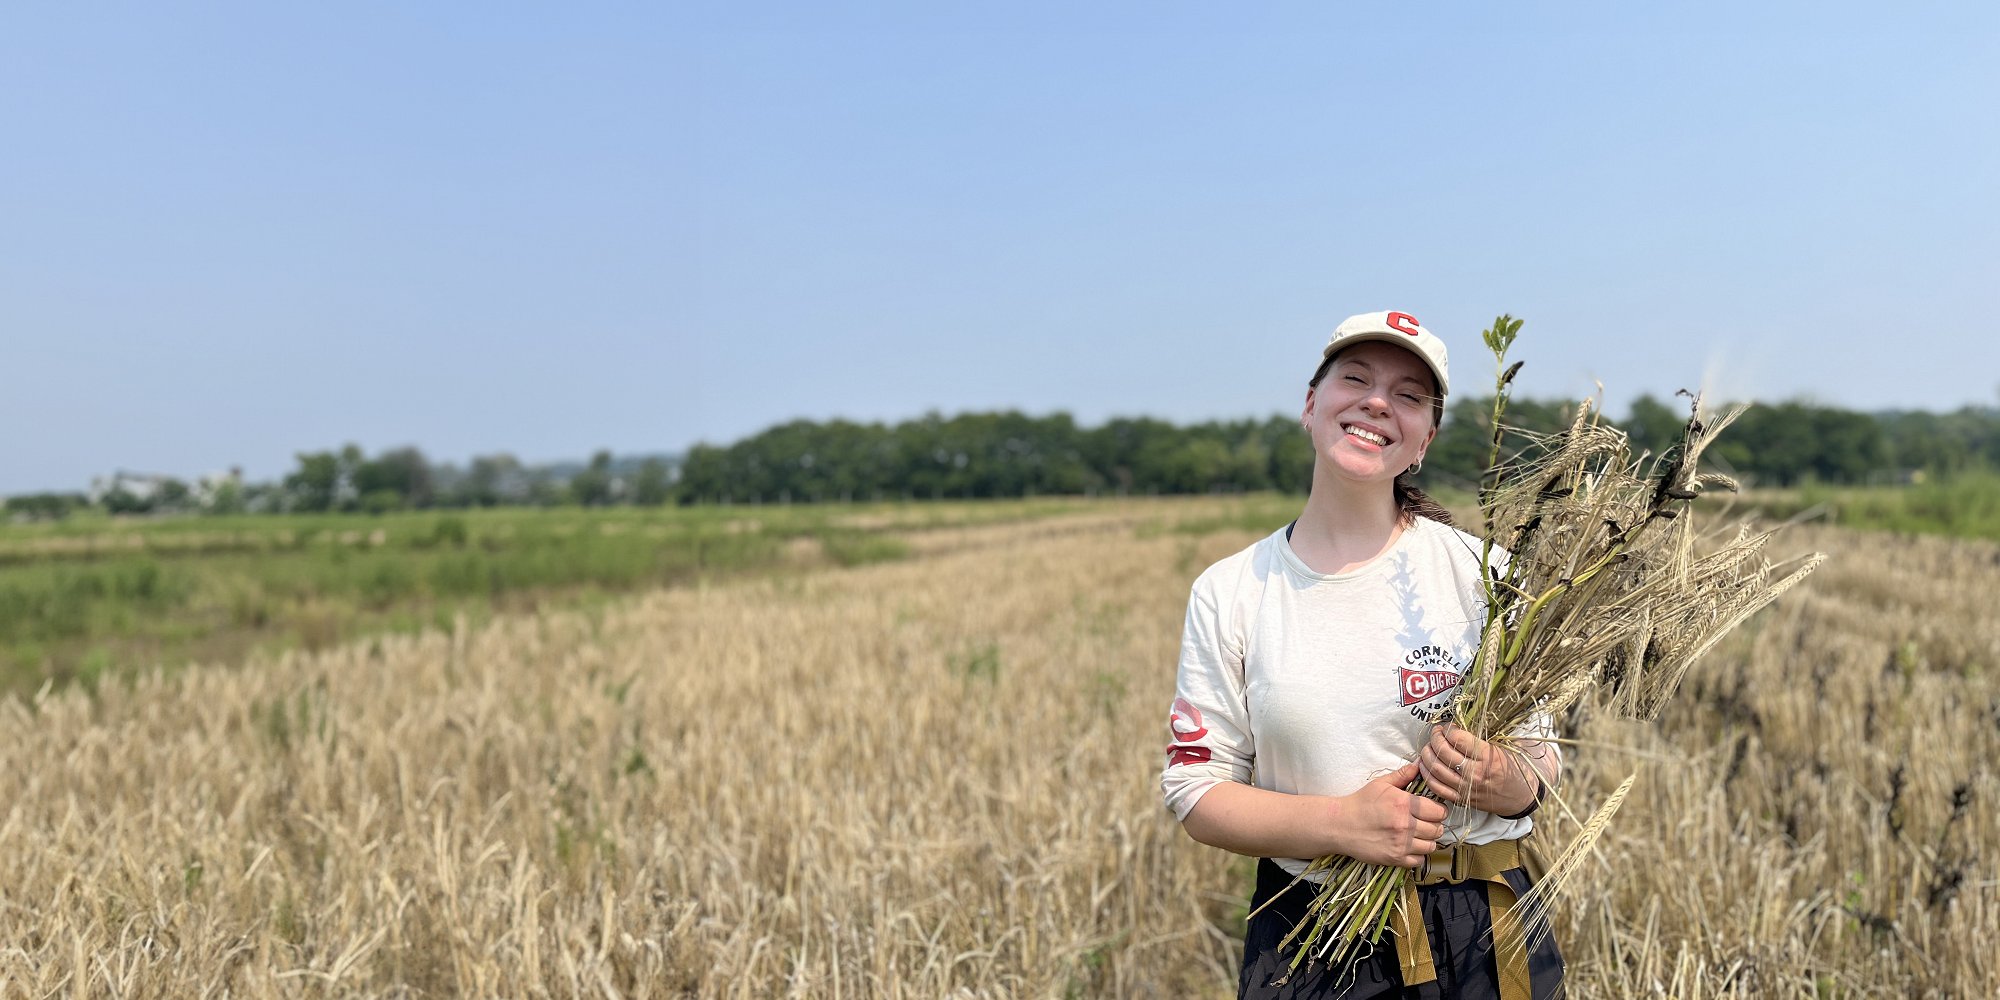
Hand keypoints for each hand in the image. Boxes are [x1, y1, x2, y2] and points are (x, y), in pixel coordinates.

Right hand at [1333, 762, 1449, 867]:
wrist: (1340, 825)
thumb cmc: (1360, 803)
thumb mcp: (1380, 784)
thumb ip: (1402, 775)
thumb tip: (1419, 765)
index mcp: (1405, 804)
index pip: (1439, 811)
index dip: (1438, 810)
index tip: (1433, 811)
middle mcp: (1406, 824)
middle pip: (1438, 829)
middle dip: (1434, 825)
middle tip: (1426, 823)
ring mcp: (1401, 843)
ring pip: (1431, 846)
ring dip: (1427, 841)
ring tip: (1418, 835)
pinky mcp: (1395, 858)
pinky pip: (1419, 860)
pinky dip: (1417, 855)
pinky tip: (1410, 847)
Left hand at [1417, 723, 1541, 815]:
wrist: (1520, 797)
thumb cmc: (1511, 769)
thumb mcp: (1502, 748)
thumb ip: (1480, 738)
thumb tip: (1458, 725)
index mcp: (1487, 757)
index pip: (1458, 738)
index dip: (1449, 729)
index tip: (1449, 726)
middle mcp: (1475, 773)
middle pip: (1443, 752)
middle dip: (1435, 738)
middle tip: (1436, 733)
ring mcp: (1466, 788)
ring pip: (1435, 769)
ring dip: (1427, 754)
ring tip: (1429, 746)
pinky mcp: (1460, 800)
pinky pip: (1436, 787)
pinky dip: (1426, 774)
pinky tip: (1425, 764)